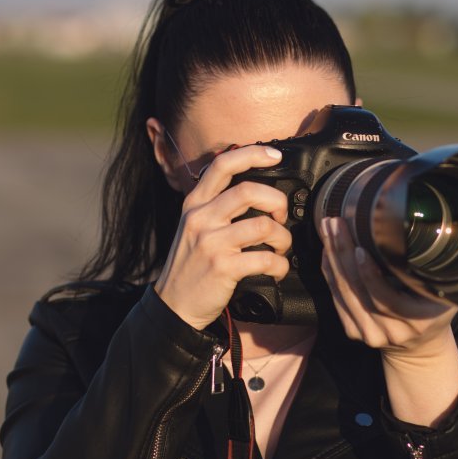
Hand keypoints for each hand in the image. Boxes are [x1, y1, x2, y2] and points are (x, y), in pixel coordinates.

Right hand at [154, 145, 291, 329]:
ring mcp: (212, 242)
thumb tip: (257, 191)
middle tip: (281, 217)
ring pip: (264, 226)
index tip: (275, 155)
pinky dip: (280, 265)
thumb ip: (217, 205)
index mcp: (195, 203)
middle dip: (277, 202)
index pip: (222, 165)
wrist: (174, 304)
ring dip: (283, 238)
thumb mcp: (194, 226)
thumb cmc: (191, 264)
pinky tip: (277, 270)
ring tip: (280, 248)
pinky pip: (265, 259)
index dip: (252, 154)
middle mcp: (201, 218)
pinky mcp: (223, 267)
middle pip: (250, 191)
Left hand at [319, 216, 457, 355]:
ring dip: (333, 258)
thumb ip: (436, 272)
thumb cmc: (434, 307)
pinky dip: (329, 273)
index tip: (360, 247)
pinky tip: (327, 251)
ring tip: (329, 230)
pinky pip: (336, 299)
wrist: (420, 345)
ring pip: (345, 293)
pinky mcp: (354, 332)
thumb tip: (430, 236)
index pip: (387, 299)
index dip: (370, 274)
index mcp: (418, 319)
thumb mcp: (445, 292)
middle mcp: (392, 331)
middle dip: (344, 253)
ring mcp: (370, 334)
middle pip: (359, 292)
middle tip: (337, 223)